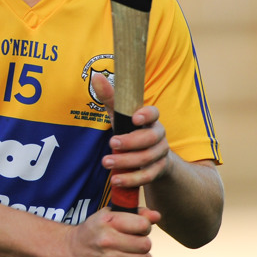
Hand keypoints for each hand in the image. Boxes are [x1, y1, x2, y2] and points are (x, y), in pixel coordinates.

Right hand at [63, 204, 158, 256]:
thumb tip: (157, 216)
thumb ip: (135, 213)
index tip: (137, 229)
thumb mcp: (110, 215)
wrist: (69, 251)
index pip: (143, 225)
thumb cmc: (94, 230)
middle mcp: (106, 240)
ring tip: (131, 253)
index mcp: (106, 221)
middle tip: (134, 242)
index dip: (144, 227)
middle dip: (144, 243)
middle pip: (146, 244)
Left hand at [91, 72, 171, 191]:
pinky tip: (116, 180)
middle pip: (150, 138)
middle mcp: (158, 135)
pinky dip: (132, 179)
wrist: (152, 158)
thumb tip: (96, 76)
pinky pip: (148, 176)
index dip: (146, 115)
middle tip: (112, 143)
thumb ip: (110, 98)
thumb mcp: (120, 115)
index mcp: (150, 119)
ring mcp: (160, 153)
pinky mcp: (158, 170)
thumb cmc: (132, 131)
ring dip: (126, 162)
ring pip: (147, 158)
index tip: (134, 118)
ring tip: (106, 162)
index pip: (154, 113)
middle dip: (130, 142)